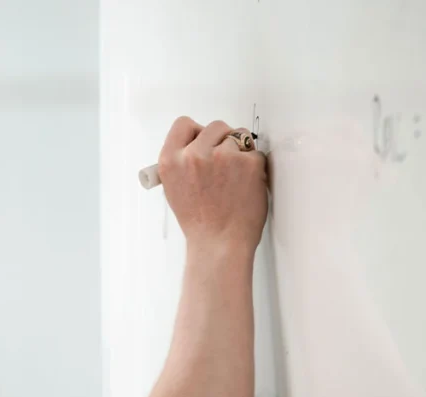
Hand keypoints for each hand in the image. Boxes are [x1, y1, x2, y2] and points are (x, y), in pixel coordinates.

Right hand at [155, 117, 268, 255]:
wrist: (219, 243)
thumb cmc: (199, 222)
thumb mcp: (173, 189)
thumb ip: (182, 163)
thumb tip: (198, 145)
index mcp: (170, 161)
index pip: (184, 124)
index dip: (197, 132)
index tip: (204, 141)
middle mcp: (194, 155)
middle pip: (215, 126)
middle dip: (222, 141)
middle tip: (224, 164)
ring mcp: (222, 156)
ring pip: (239, 136)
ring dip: (240, 152)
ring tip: (235, 177)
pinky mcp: (248, 162)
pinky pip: (255, 152)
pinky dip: (254, 167)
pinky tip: (245, 185)